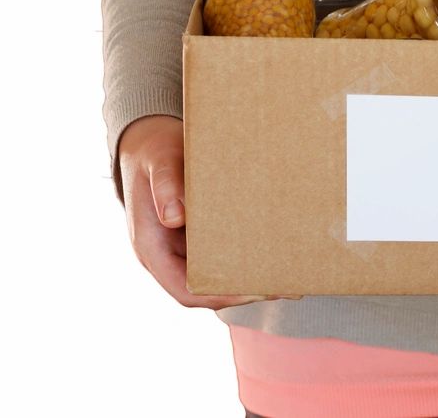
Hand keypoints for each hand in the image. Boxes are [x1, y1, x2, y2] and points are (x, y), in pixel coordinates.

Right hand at [118, 115, 272, 308]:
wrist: (149, 143)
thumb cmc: (154, 151)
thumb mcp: (159, 160)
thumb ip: (165, 184)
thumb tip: (174, 218)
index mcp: (151, 247)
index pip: (185, 289)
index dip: (220, 295)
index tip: (255, 289)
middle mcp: (166, 255)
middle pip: (206, 290)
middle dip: (244, 291)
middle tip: (284, 284)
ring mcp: (182, 248)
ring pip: (215, 276)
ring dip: (248, 278)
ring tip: (288, 273)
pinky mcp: (197, 238)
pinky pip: (220, 256)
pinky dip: (245, 259)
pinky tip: (273, 252)